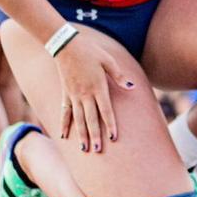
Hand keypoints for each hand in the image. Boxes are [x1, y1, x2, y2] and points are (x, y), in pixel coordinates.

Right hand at [55, 33, 135, 153]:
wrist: (66, 45)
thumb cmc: (90, 51)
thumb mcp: (108, 60)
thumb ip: (119, 75)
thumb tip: (131, 86)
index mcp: (98, 87)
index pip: (106, 110)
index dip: (110, 125)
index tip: (113, 138)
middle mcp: (85, 94)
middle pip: (91, 119)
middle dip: (95, 136)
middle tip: (98, 151)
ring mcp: (74, 96)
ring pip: (78, 119)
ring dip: (81, 135)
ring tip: (84, 149)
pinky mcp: (65, 94)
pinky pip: (65, 113)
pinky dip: (65, 125)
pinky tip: (65, 137)